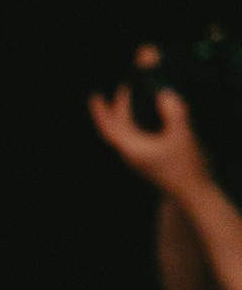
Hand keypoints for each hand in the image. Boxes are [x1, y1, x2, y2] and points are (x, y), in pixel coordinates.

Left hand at [89, 79, 214, 198]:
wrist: (194, 196)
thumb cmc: (186, 167)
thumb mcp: (182, 135)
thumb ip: (174, 113)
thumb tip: (164, 94)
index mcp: (131, 148)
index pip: (110, 128)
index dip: (100, 112)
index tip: (95, 96)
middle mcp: (130, 155)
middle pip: (113, 131)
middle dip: (108, 113)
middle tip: (103, 97)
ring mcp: (138, 161)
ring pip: (121, 137)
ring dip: (120, 121)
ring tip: (123, 106)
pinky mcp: (147, 164)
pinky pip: (131, 142)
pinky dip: (131, 129)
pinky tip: (141, 125)